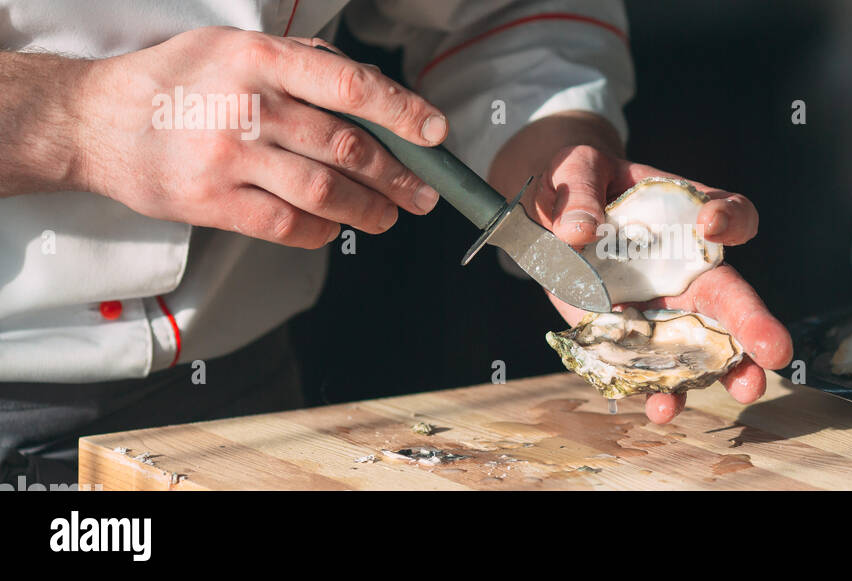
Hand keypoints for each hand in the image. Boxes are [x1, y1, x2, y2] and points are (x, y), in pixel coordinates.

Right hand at [71, 27, 445, 247]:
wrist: (93, 120)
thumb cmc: (175, 81)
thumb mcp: (234, 46)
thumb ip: (302, 65)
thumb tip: (375, 95)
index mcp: (260, 58)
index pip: (351, 86)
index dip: (403, 113)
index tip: (436, 133)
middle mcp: (250, 105)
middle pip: (348, 147)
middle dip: (398, 176)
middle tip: (423, 192)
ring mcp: (230, 156)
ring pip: (325, 191)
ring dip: (369, 210)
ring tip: (388, 216)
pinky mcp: (212, 202)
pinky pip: (287, 225)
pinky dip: (322, 231)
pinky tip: (335, 229)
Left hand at [489, 112, 792, 424]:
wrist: (550, 216)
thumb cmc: (576, 183)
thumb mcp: (575, 171)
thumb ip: (579, 196)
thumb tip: (580, 230)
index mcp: (685, 218)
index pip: (730, 215)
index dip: (729, 220)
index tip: (710, 225)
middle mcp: (685, 268)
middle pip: (731, 295)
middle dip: (755, 324)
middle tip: (776, 350)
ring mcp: (662, 309)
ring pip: (704, 344)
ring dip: (726, 370)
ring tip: (744, 389)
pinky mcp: (630, 338)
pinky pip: (653, 369)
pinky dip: (660, 392)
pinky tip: (662, 407)